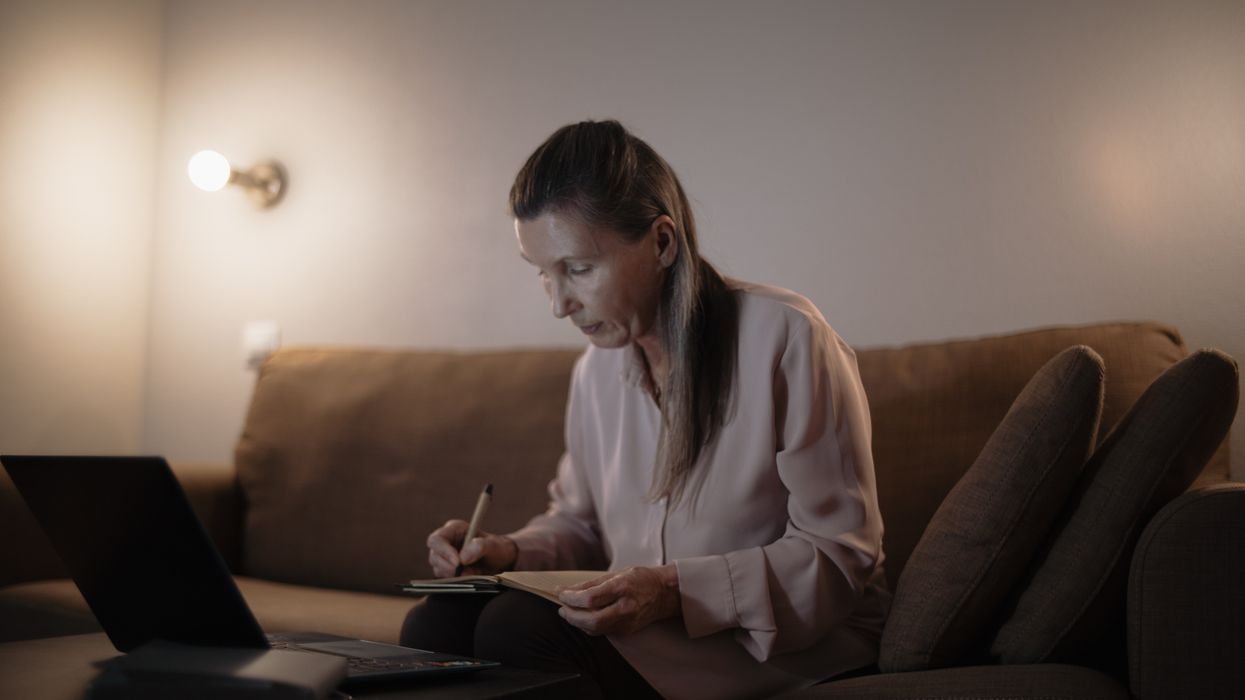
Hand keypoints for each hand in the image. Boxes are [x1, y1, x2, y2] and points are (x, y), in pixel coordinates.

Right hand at [426, 519, 518, 577]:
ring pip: (438, 569)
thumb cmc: (497, 549)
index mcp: (454, 529)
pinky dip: (457, 580)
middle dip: (449, 567)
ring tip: (474, 572)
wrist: (501, 561)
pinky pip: (445, 578)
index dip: (443, 551)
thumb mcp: (494, 546)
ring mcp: (445, 557)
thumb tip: (463, 557)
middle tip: (468, 572)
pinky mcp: (447, 570)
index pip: (437, 539)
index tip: (458, 563)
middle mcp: (446, 542)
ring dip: (455, 575)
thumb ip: (480, 547)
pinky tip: (471, 576)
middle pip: (434, 556)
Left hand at [556, 565, 680, 634]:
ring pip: (595, 629)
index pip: (591, 598)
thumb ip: (590, 584)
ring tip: (569, 612)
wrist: (663, 593)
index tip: (561, 594)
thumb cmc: (639, 579)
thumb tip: (566, 589)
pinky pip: (602, 631)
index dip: (572, 598)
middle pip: (592, 620)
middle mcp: (625, 607)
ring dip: (578, 622)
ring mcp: (627, 622)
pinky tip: (583, 617)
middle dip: (572, 616)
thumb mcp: (615, 574)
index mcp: (622, 588)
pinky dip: (589, 625)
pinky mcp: (626, 630)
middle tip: (562, 608)